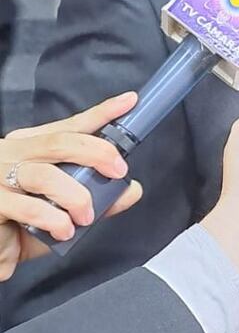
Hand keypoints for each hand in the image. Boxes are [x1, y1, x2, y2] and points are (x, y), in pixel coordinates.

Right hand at [0, 93, 142, 279]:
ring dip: (76, 196)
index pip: (69, 126)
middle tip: (118, 171)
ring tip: (86, 216)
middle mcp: (13, 154)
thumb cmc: (23, 226)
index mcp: (31, 147)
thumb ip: (97, 199)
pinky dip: (54, 218)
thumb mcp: (65, 209)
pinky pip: (29, 206)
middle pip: (60, 142)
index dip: (100, 113)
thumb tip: (131, 189)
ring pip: (46, 175)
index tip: (128, 102)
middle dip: (97, 153)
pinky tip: (64, 230)